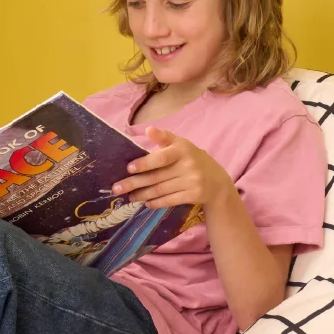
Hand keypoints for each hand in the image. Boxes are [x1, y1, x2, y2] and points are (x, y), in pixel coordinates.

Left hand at [112, 127, 230, 209]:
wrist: (217, 181)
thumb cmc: (192, 159)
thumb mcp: (181, 144)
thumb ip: (164, 138)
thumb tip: (148, 130)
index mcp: (183, 149)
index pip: (161, 157)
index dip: (144, 163)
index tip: (128, 168)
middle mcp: (188, 165)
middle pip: (156, 176)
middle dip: (134, 183)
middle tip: (117, 188)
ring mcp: (192, 181)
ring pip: (161, 190)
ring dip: (142, 195)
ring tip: (129, 197)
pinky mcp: (194, 195)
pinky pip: (170, 200)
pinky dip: (156, 202)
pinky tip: (146, 203)